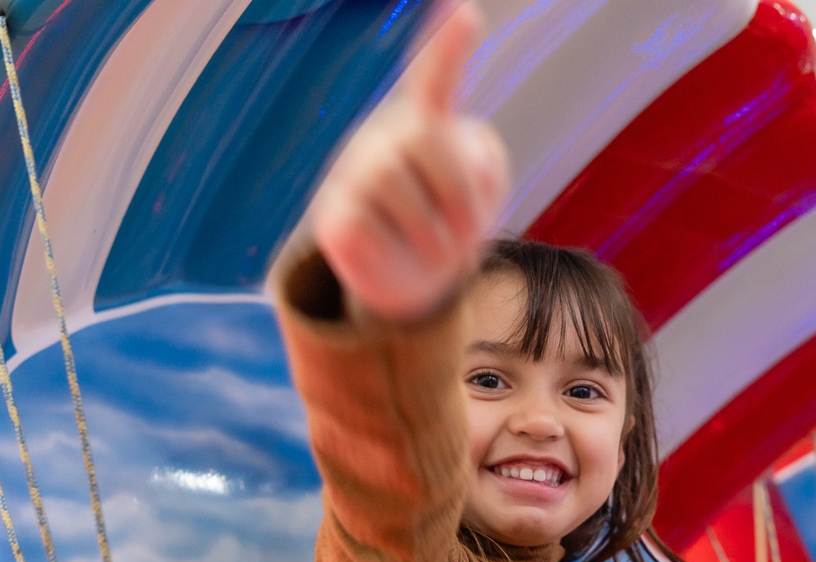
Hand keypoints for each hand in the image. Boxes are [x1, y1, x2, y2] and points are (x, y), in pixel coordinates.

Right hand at [308, 0, 508, 320]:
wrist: (414, 281)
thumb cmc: (450, 226)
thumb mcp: (482, 198)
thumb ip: (483, 169)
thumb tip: (458, 163)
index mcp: (424, 125)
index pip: (433, 79)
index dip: (447, 47)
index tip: (463, 10)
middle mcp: (382, 139)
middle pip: (424, 137)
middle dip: (458, 189)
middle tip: (470, 230)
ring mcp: (351, 174)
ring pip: (394, 185)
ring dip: (434, 231)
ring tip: (436, 246)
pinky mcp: (332, 217)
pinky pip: (369, 228)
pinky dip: (396, 252)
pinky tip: (395, 252)